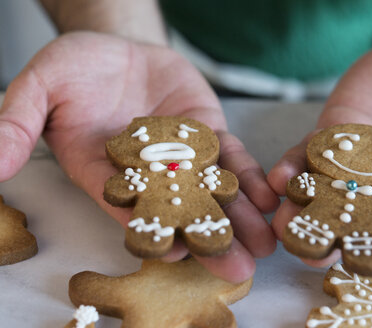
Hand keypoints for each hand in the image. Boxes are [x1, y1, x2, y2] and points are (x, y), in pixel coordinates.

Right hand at [0, 32, 278, 281]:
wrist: (118, 48)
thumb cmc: (76, 68)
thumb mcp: (41, 86)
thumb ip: (18, 121)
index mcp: (106, 174)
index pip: (129, 209)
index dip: (152, 230)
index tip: (175, 252)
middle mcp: (149, 174)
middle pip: (180, 213)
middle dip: (208, 241)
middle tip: (236, 271)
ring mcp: (184, 157)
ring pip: (213, 193)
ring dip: (239, 219)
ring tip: (263, 246)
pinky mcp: (210, 136)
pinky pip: (232, 160)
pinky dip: (250, 179)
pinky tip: (268, 199)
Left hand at [268, 39, 371, 266]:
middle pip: (365, 212)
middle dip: (340, 234)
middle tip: (317, 256)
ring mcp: (356, 157)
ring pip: (328, 189)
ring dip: (306, 210)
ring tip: (286, 226)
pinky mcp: (330, 136)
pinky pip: (308, 154)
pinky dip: (293, 167)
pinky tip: (278, 180)